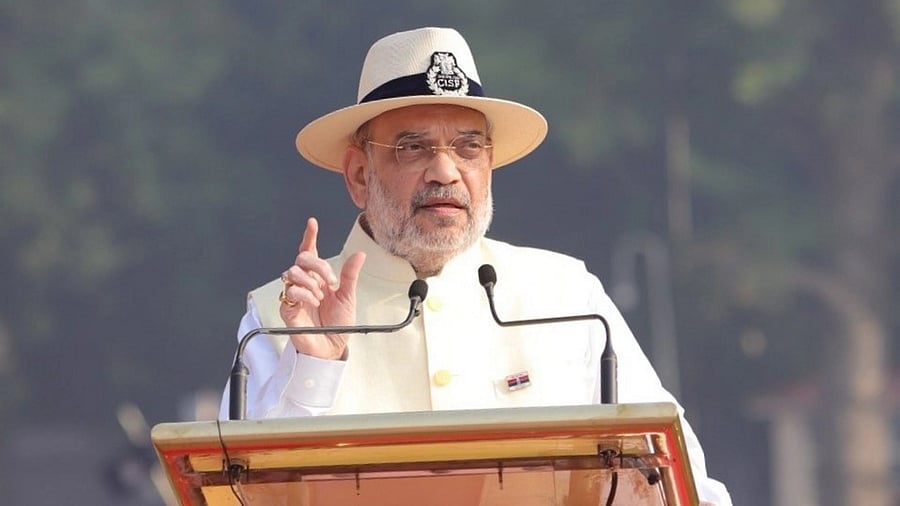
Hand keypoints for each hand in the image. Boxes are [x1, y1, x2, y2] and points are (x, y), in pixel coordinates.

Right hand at [279, 217, 365, 359]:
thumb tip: (359, 255)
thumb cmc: (338, 324)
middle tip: (330, 281)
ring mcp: (295, 294)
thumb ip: (350, 276)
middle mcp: (305, 283)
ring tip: (321, 297)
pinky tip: (313, 302)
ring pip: (292, 272)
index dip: (310, 236)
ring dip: (311, 282)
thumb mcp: (348, 297)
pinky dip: (304, 294)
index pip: (310, 252)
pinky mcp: (288, 308)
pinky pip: (290, 291)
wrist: (332, 346)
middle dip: (317, 265)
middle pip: (301, 258)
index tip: (312, 223)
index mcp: (318, 278)